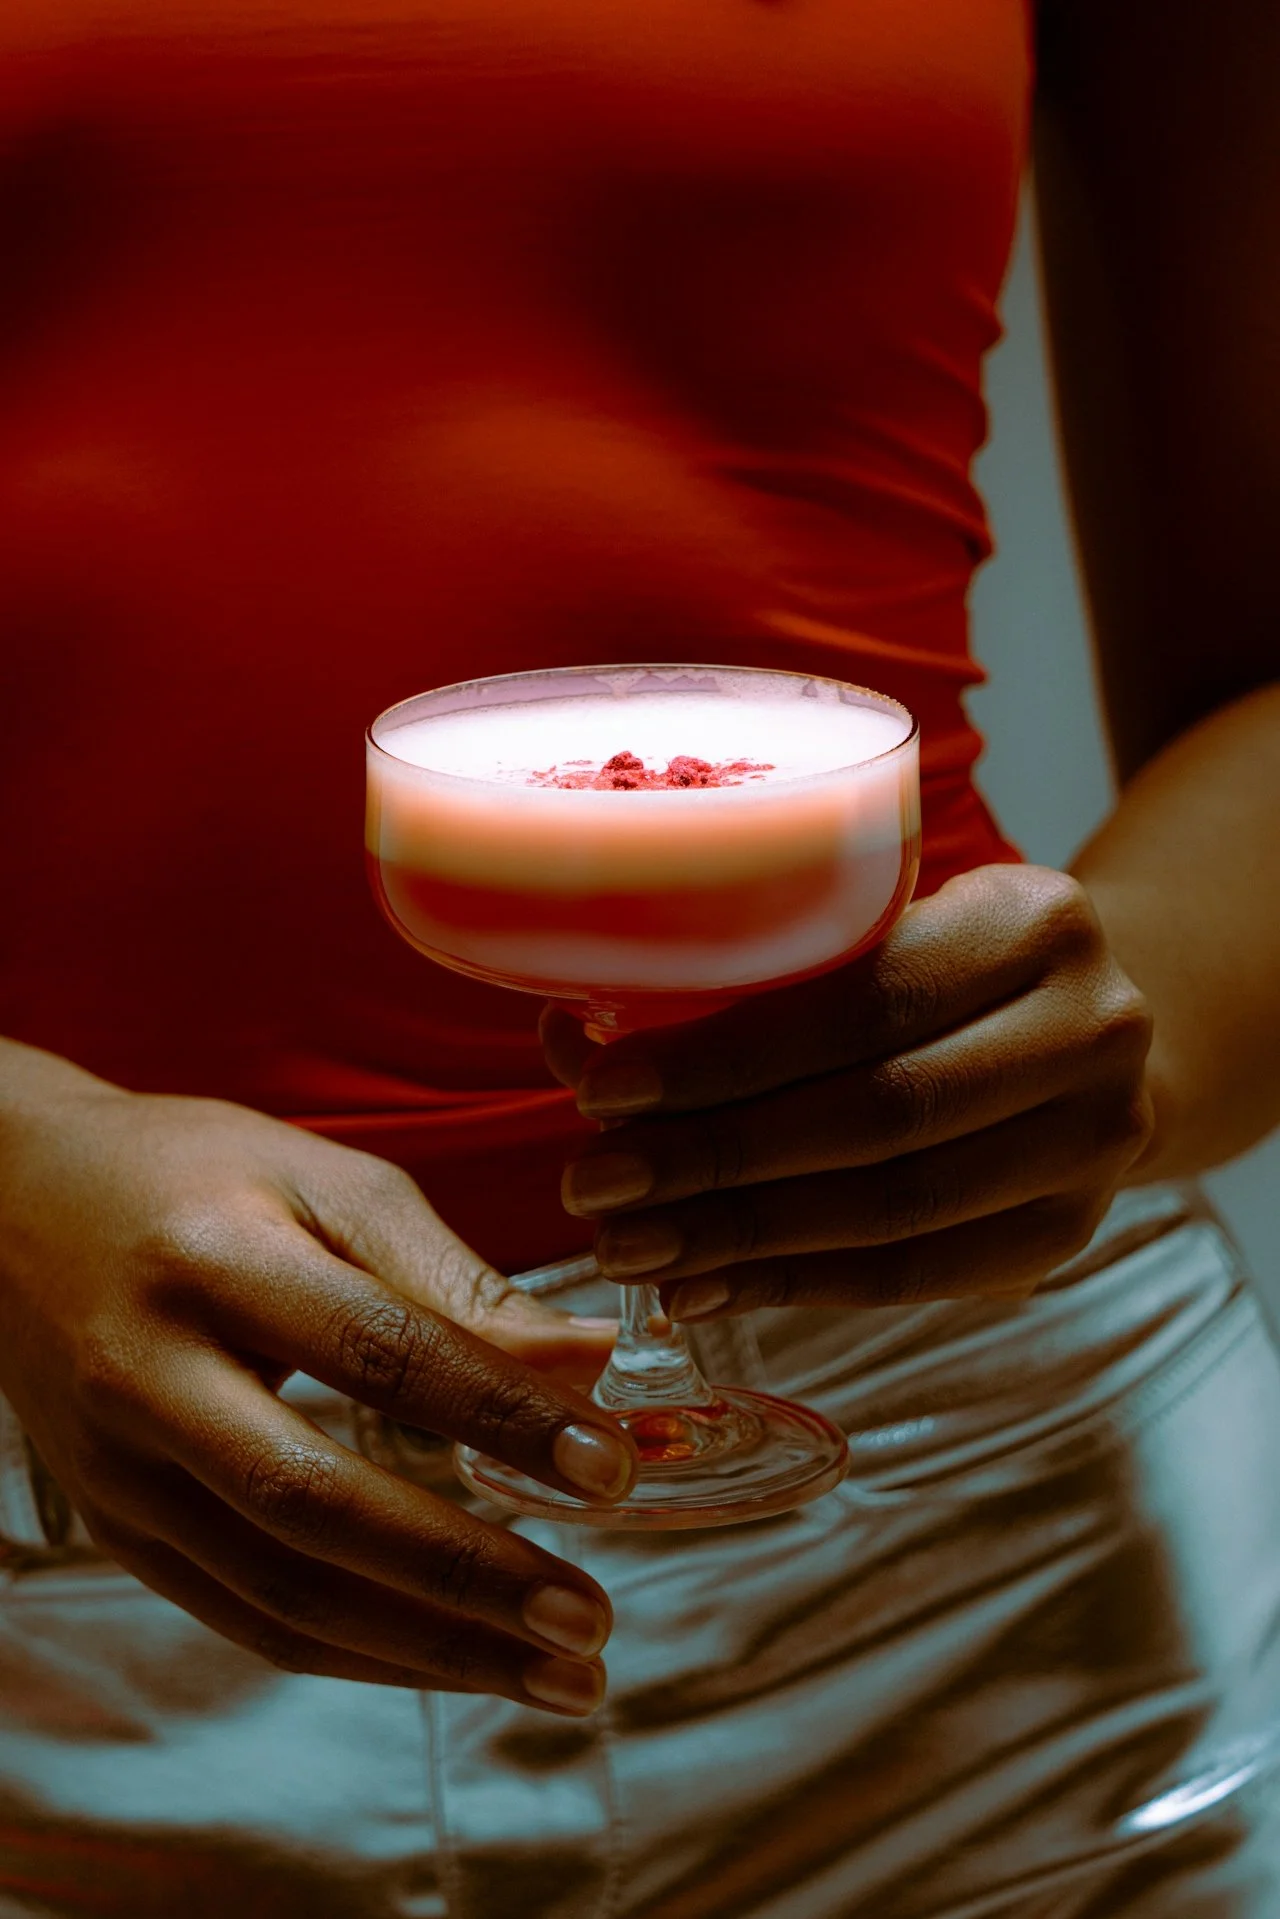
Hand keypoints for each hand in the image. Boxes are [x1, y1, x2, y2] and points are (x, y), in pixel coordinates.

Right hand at [0, 1046, 636, 1714]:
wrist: (15, 1207)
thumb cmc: (200, 1175)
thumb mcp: (326, 1181)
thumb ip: (454, 1275)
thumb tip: (590, 1359)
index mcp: (213, 1258)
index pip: (378, 1352)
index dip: (502, 1416)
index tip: (614, 1470)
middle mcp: (148, 1375)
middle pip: (316, 1502)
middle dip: (466, 1575)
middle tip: (594, 1618)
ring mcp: (119, 1470)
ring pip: (281, 1592)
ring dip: (431, 1651)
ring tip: (560, 1672)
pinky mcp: (117, 1529)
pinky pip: (247, 1618)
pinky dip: (364, 1655)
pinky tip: (461, 1666)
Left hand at [541, 867, 1155, 1317]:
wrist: (1090, 1035)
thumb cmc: (942, 970)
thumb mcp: (875, 933)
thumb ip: (744, 979)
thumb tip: (569, 1038)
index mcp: (1035, 921)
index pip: (865, 1004)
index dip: (727, 1058)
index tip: (604, 1092)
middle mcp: (1093, 1028)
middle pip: (880, 1116)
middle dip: (716, 1158)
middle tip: (595, 1185)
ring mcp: (1099, 1141)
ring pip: (896, 1210)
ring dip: (743, 1237)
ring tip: (630, 1247)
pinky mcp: (1073, 1231)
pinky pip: (919, 1276)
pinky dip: (798, 1284)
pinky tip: (707, 1285)